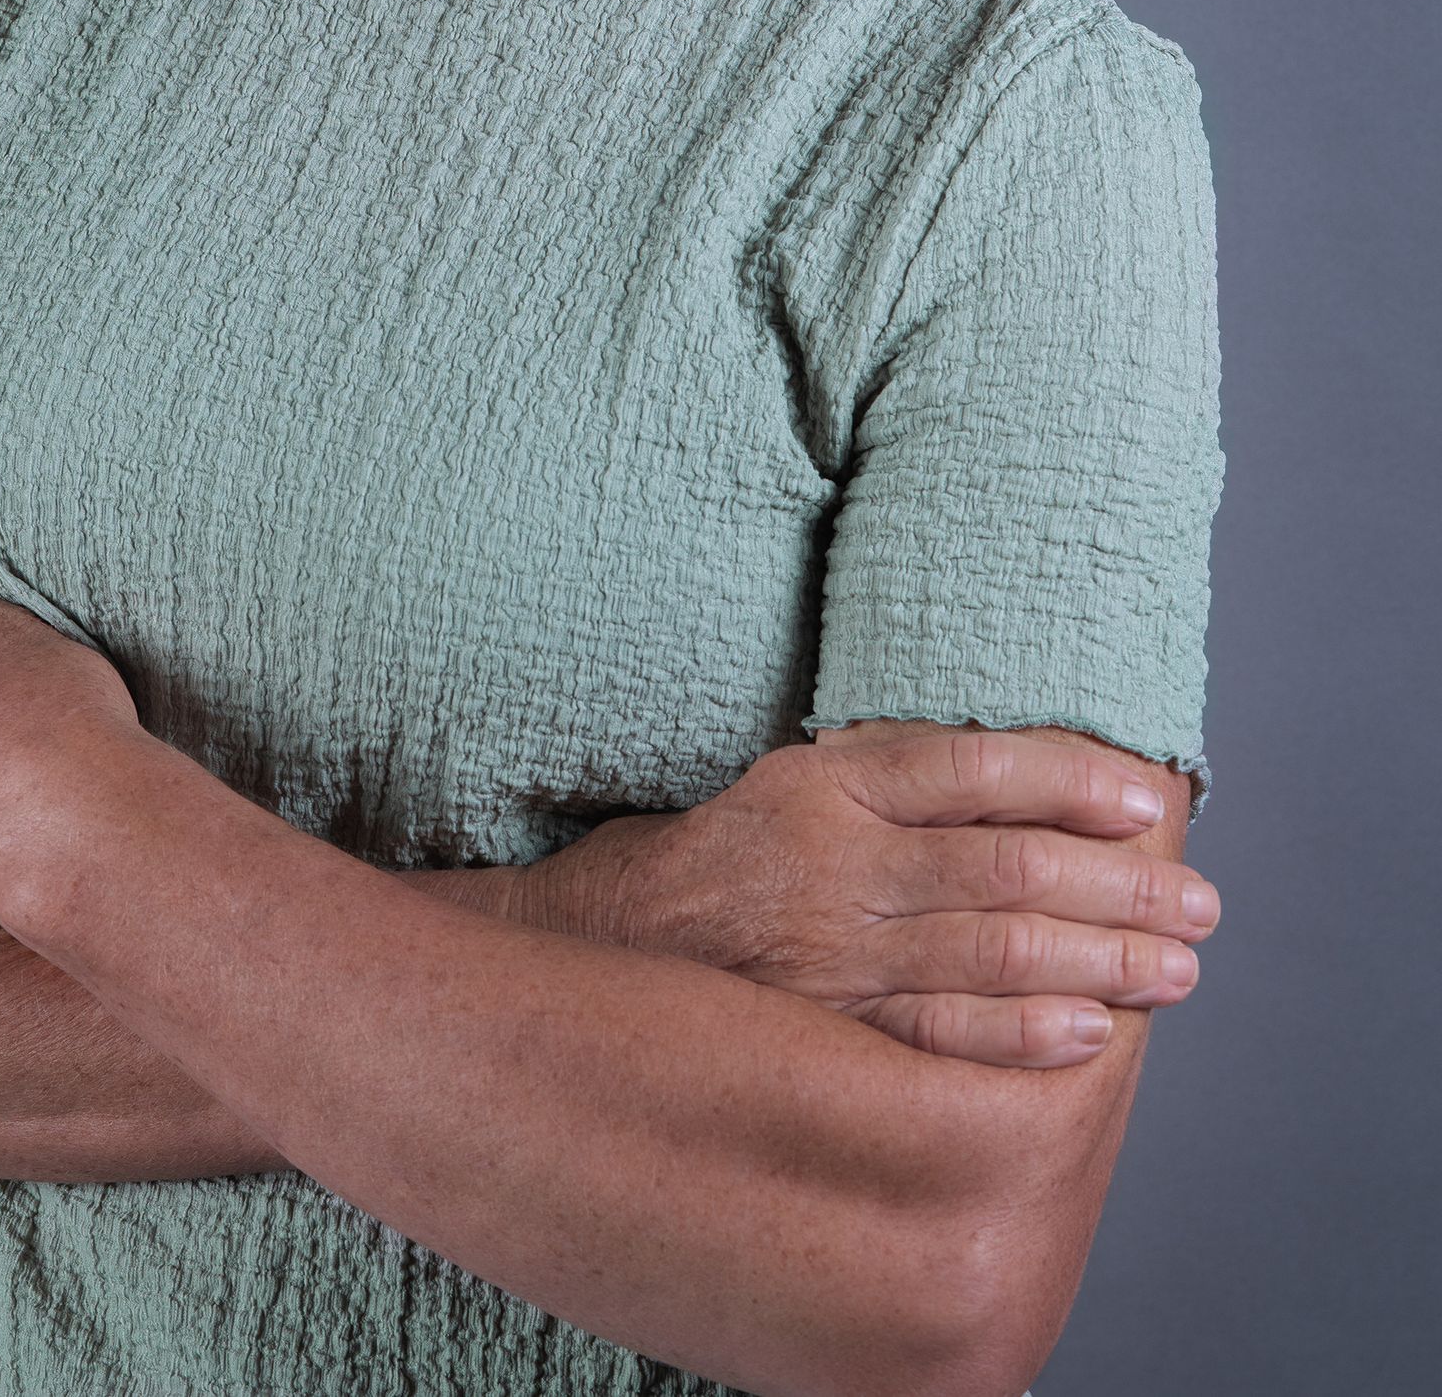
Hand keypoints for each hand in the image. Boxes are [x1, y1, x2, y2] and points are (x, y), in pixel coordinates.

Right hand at [517, 721, 1219, 1070]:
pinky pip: (942, 1037)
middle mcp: (837, 861)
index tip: (1152, 800)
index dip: (1072, 779)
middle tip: (1202, 905)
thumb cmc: (727, 860)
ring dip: (1101, 960)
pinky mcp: (827, 1031)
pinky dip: (1022, 1036)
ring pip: (992, 950)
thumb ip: (896, 781)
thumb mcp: (796, 784)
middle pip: (1008, 866)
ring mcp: (832, 953)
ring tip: (1178, 969)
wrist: (603, 949)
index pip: (974, 768)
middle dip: (1121, 887)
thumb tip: (1036, 779)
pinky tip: (1089, 1034)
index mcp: (830, 783)